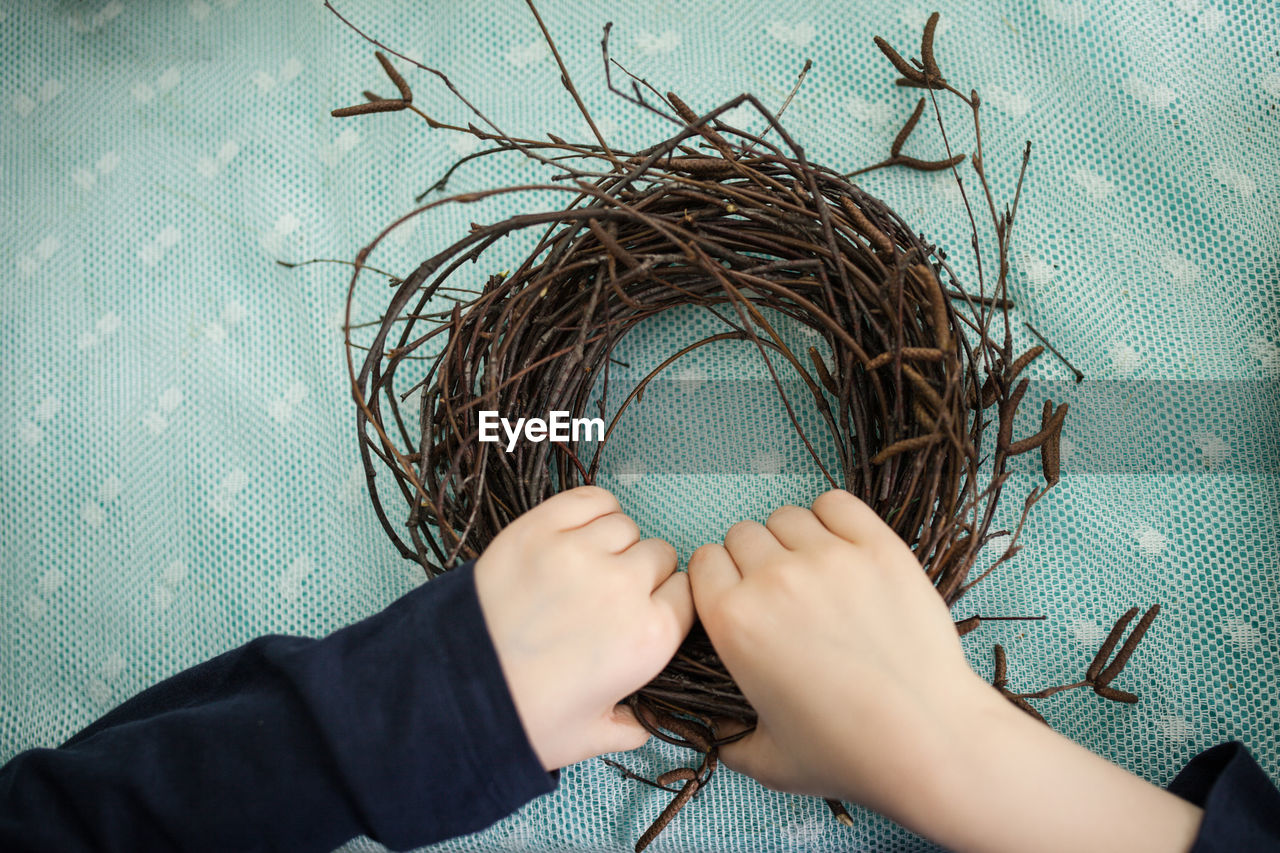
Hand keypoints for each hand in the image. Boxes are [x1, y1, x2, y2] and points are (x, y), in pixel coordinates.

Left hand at [474, 486, 693, 771]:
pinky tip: (577, 533)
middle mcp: (625, 587)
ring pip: (626, 525)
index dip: (666, 602)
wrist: (455, 693)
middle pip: (660, 555)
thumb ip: (630, 727)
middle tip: (608, 595)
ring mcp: (580, 552)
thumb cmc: (525, 719)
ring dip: (614, 543)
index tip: (645, 611)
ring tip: (586, 566)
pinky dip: (593, 510)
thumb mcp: (591, 738)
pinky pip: (590, 499)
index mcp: (651, 637)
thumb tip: (643, 722)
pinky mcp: (541, 528)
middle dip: (642, 573)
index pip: (687, 593)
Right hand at [687, 488, 974, 812]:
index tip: (739, 599)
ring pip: (785, 517)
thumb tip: (709, 721)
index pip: (703, 563)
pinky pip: (835, 503)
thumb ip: (724, 735)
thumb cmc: (847, 755)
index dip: (719, 581)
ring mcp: (828, 558)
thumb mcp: (764, 761)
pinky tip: (842, 550)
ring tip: (815, 575)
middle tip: (782, 596)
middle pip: (742, 535)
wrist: (930, 742)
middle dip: (752, 561)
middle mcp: (773, 580)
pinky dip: (832, 519)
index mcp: (734, 623)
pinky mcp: (878, 547)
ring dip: (791, 540)